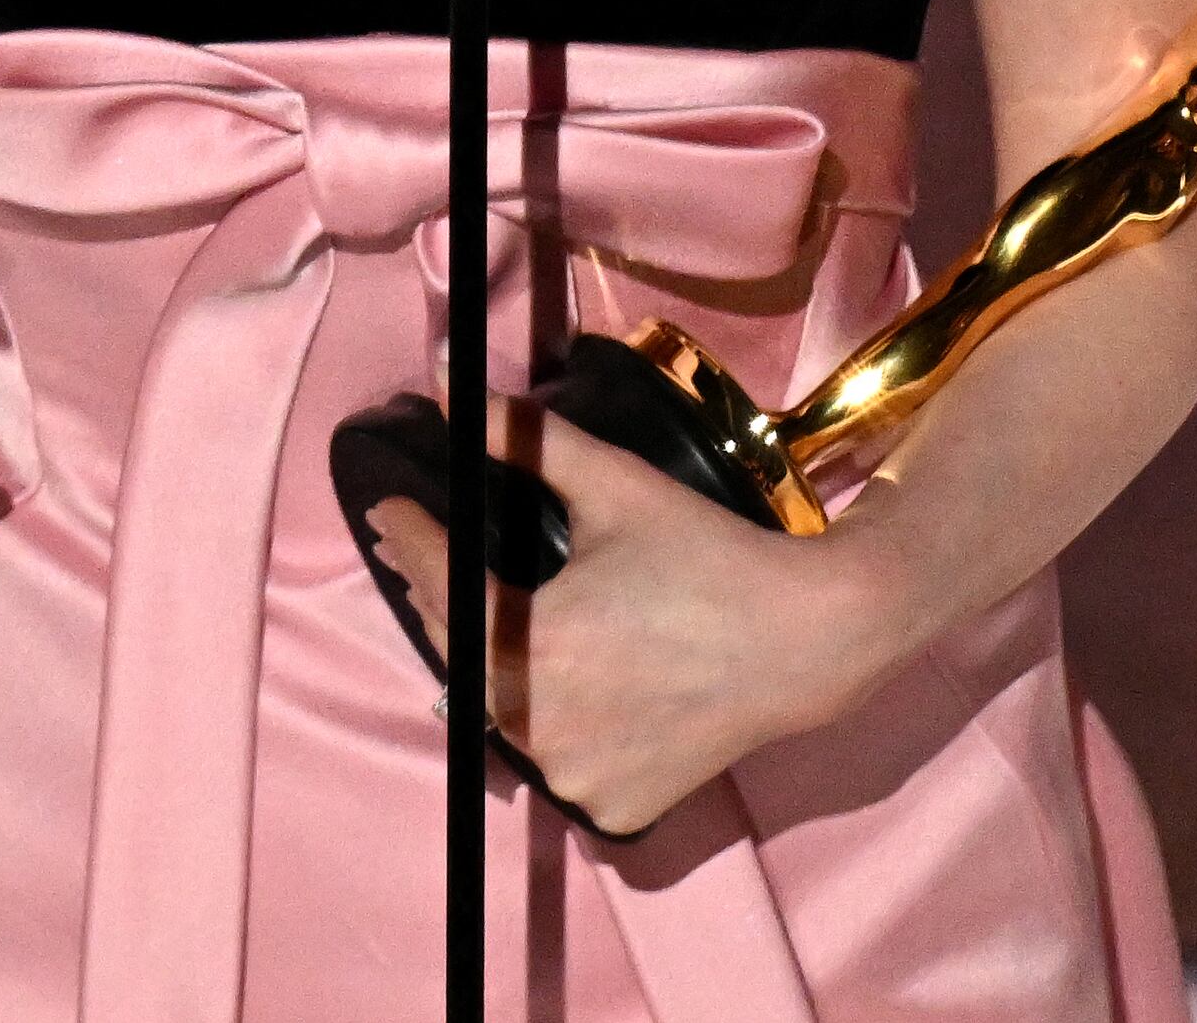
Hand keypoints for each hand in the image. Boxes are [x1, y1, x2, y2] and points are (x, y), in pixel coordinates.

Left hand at [360, 406, 903, 838]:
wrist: (805, 640)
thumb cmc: (706, 557)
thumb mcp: (615, 487)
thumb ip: (527, 441)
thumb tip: (450, 386)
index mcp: (529, 646)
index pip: (441, 587)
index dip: (410, 541)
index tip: (390, 509)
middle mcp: (541, 725)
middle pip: (463, 653)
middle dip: (442, 596)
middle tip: (426, 554)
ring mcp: (575, 777)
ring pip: (504, 713)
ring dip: (493, 666)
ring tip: (493, 617)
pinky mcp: (611, 810)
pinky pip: (557, 760)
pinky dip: (552, 725)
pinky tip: (564, 687)